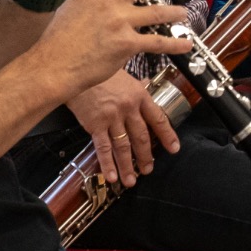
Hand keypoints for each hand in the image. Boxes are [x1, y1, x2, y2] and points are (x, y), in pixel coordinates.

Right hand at [34, 0, 190, 93]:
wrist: (54, 66)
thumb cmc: (58, 40)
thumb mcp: (73, 4)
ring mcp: (120, 21)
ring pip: (159, 10)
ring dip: (175, 11)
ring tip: (181, 13)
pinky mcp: (127, 44)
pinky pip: (159, 41)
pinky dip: (176, 42)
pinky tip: (184, 42)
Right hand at [68, 70, 180, 187]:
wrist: (76, 70)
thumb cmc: (99, 71)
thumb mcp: (123, 74)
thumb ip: (136, 84)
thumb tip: (147, 83)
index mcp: (139, 95)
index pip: (158, 118)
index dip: (167, 135)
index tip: (174, 148)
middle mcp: (128, 108)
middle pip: (142, 137)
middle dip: (146, 157)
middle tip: (148, 169)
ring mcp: (112, 117)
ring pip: (124, 147)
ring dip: (128, 166)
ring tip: (131, 180)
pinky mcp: (96, 124)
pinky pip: (104, 148)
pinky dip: (108, 164)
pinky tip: (111, 176)